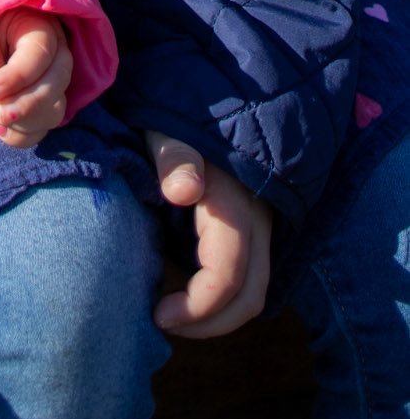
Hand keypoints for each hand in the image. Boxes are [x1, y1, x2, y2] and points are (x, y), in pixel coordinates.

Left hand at [0, 9, 71, 147]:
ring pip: (53, 109)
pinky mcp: (37, 105)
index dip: (19, 77)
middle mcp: (50, 52)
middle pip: (56, 83)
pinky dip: (21, 135)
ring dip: (22, 122)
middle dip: (26, 105)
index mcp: (34, 24)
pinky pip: (41, 128)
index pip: (40, 53)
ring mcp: (47, 80)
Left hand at [147, 131, 271, 338]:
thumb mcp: (166, 127)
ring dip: (220, 313)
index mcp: (232, 201)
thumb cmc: (174, 114)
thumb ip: (174, 154)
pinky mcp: (254, 223)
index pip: (229, 275)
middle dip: (210, 322)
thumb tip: (184, 190)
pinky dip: (225, 294)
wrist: (203, 95)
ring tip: (173, 313)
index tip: (158, 314)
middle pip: (251, 294)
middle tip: (164, 322)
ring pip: (256, 287)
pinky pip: (250, 271)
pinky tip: (188, 291)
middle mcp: (256, 217)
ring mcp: (260, 222)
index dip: (199, 308)